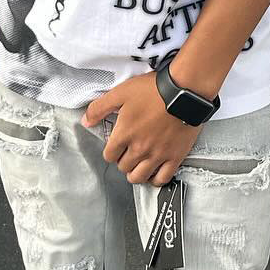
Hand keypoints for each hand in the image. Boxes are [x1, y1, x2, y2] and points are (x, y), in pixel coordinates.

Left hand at [82, 73, 200, 184]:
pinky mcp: (175, 156)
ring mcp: (157, 155)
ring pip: (139, 177)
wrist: (184, 91)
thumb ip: (99, 108)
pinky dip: (156, 179)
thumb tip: (85, 121)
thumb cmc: (154, 90)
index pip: (109, 155)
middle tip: (128, 153)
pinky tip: (154, 173)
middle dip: (123, 161)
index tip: (117, 146)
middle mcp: (139, 148)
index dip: (111, 151)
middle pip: (123, 167)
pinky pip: (162, 178)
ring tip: (138, 166)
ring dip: (135, 173)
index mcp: (124, 134)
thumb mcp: (120, 93)